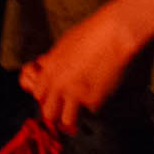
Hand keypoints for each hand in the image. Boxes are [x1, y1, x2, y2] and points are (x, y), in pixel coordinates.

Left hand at [19, 1, 145, 133]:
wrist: (114, 33)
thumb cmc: (91, 32)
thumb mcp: (64, 44)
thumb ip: (53, 61)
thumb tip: (45, 67)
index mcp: (50, 70)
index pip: (38, 94)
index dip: (47, 95)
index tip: (55, 94)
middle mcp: (59, 85)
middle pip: (48, 113)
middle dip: (57, 112)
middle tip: (66, 106)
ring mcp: (76, 94)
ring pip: (67, 121)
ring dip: (74, 116)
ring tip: (81, 109)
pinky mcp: (94, 100)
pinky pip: (91, 110)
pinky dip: (96, 103)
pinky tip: (101, 90)